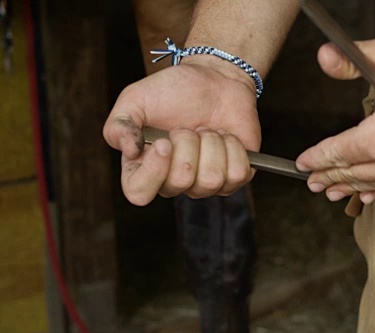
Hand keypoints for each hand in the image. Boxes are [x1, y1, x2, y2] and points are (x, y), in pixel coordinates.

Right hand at [103, 57, 259, 205]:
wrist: (216, 79)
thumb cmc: (174, 91)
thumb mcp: (135, 99)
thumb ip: (120, 125)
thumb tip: (130, 151)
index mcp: (144, 168)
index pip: (139, 194)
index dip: (153, 171)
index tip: (165, 142)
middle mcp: (174, 182)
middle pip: (180, 182)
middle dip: (188, 144)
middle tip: (187, 126)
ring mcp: (206, 183)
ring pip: (211, 179)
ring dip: (212, 144)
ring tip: (207, 129)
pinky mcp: (235, 177)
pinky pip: (237, 174)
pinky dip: (234, 147)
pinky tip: (226, 136)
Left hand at [296, 33, 374, 203]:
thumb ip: (355, 60)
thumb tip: (326, 57)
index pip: (339, 152)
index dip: (318, 158)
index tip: (304, 163)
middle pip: (354, 173)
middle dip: (329, 177)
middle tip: (312, 182)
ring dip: (352, 188)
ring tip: (334, 192)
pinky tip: (371, 195)